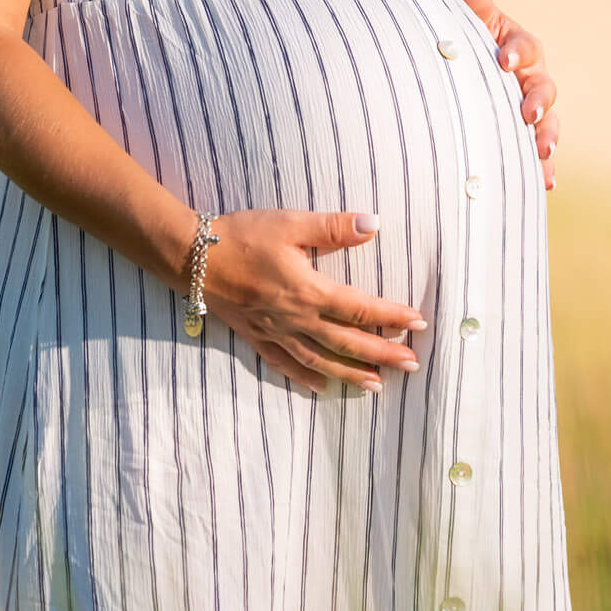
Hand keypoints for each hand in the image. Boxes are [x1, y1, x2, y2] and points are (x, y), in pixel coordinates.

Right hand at [199, 207, 428, 396]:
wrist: (191, 257)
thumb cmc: (241, 235)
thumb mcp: (289, 223)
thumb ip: (332, 227)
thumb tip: (373, 224)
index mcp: (308, 291)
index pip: (360, 309)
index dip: (392, 316)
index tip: (419, 323)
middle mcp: (295, 319)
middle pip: (347, 343)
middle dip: (383, 354)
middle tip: (413, 365)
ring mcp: (275, 332)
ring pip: (320, 360)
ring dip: (351, 374)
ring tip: (379, 386)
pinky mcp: (256, 336)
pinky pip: (285, 364)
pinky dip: (306, 378)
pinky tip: (323, 388)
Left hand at [460, 0, 558, 191]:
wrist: (460, 69)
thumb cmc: (465, 43)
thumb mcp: (467, 24)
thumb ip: (474, 12)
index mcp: (519, 47)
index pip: (525, 47)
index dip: (517, 52)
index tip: (503, 61)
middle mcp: (532, 77)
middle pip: (544, 88)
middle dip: (539, 102)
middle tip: (529, 115)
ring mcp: (532, 108)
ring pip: (548, 122)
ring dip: (548, 137)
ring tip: (543, 152)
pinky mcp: (527, 134)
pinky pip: (540, 150)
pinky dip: (544, 165)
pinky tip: (546, 181)